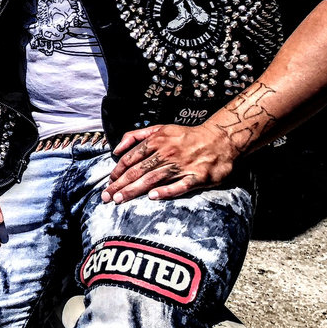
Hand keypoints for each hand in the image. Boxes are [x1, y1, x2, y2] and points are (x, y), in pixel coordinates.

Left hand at [102, 123, 241, 203]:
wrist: (220, 139)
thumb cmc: (186, 136)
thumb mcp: (159, 128)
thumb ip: (135, 136)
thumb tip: (116, 150)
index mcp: (156, 141)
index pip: (130, 159)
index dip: (118, 171)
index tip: (109, 182)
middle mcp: (166, 153)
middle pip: (138, 171)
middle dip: (120, 185)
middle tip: (106, 197)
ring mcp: (181, 165)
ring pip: (153, 179)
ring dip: (134, 190)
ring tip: (120, 199)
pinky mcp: (197, 177)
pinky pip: (180, 186)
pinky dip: (166, 191)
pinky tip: (153, 197)